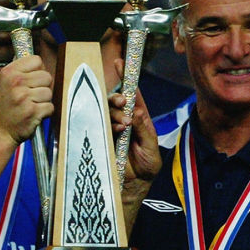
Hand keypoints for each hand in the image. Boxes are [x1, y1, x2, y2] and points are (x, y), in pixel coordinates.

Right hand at [0, 55, 52, 144]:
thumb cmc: (3, 108)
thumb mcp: (3, 83)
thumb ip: (19, 70)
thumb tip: (36, 60)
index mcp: (9, 73)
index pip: (36, 60)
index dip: (38, 70)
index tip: (33, 79)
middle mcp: (15, 83)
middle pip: (46, 76)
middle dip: (42, 86)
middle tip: (32, 95)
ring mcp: (24, 98)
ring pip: (49, 92)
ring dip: (43, 101)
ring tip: (31, 105)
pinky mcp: (32, 112)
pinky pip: (50, 107)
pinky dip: (45, 112)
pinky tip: (33, 114)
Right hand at [107, 61, 161, 191]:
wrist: (134, 186)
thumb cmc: (146, 166)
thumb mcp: (150, 148)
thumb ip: (143, 130)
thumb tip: (136, 112)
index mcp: (138, 118)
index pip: (133, 94)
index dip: (126, 77)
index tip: (119, 62)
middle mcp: (123, 120)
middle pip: (116, 100)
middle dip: (118, 97)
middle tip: (123, 103)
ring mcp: (111, 128)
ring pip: (106, 111)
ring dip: (114, 113)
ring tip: (123, 124)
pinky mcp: (101, 138)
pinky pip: (99, 125)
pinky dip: (108, 124)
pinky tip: (117, 130)